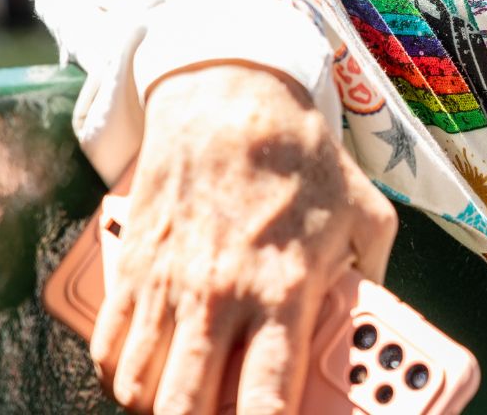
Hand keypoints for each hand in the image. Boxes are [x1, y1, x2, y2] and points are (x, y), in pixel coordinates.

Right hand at [91, 62, 399, 414]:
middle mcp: (219, 297)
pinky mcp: (133, 271)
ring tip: (196, 399)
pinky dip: (126, 377)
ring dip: (165, 405)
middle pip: (187, 408)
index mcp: (284, 290)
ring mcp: (168, 287)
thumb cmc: (302, 160)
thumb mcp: (365, 216)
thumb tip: (375, 322)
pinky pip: (112, 352)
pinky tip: (155, 374)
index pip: (266, 398)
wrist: (229, 102)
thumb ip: (373, 277)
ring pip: (140, 389)